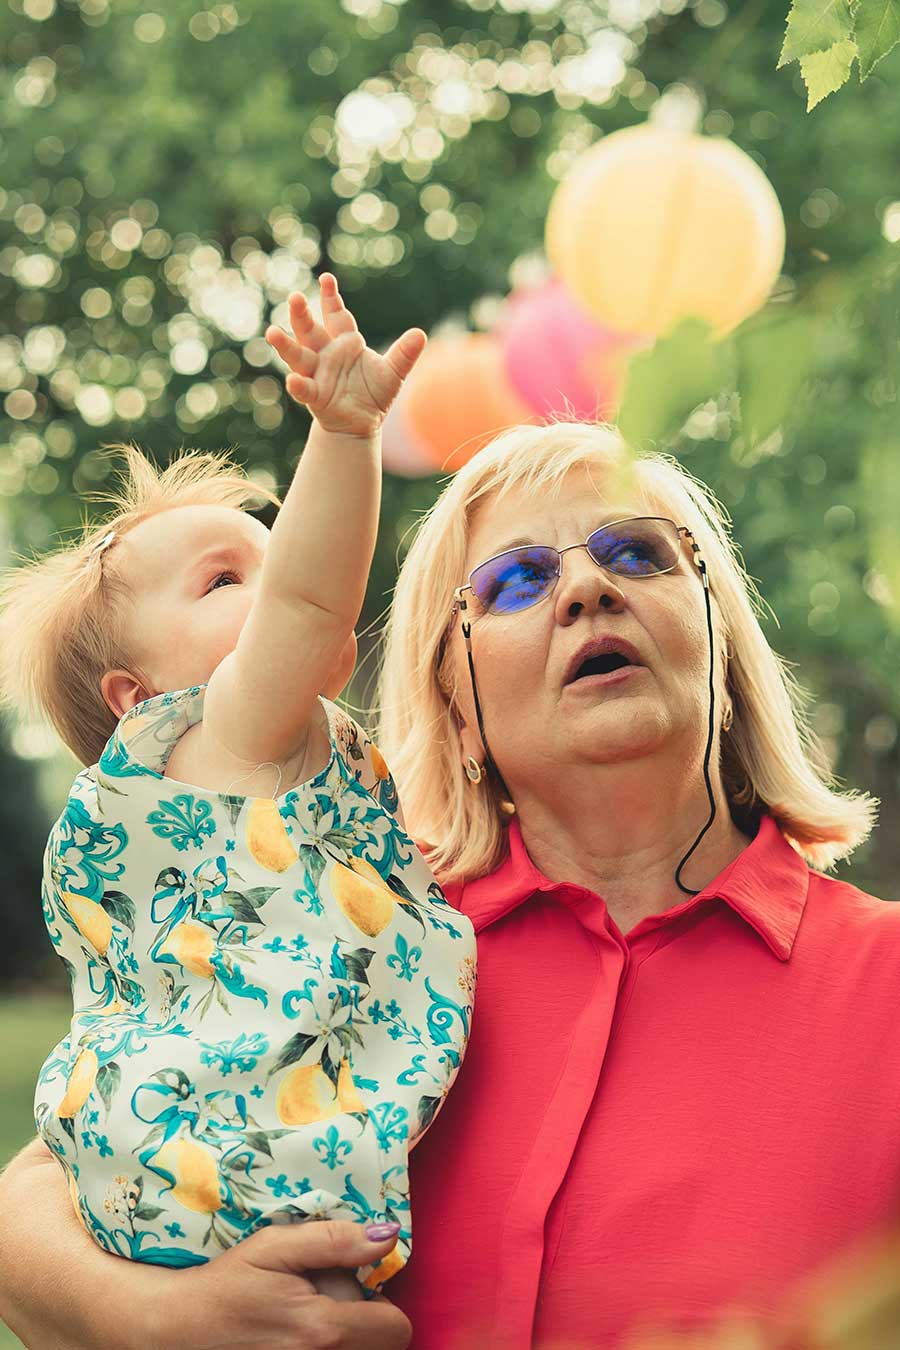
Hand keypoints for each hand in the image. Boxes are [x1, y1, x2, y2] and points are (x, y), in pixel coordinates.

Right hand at [142, 1219, 411, 1349]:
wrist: (179, 1330)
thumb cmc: (227, 1284)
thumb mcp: (275, 1247)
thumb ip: (334, 1241)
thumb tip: (387, 1236)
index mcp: (322, 1329)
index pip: (396, 1329)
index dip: (384, 1306)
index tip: (357, 1290)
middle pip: (382, 1348)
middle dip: (366, 1323)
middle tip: (329, 1303)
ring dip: (348, 1337)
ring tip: (311, 1319)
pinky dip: (329, 1349)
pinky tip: (300, 1338)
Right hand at [265, 273, 426, 436]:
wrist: (362, 424)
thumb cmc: (374, 393)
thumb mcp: (393, 373)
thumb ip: (403, 354)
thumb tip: (421, 334)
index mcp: (344, 342)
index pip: (336, 315)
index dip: (330, 298)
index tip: (326, 278)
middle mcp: (326, 354)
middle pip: (310, 330)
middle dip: (301, 315)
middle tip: (295, 297)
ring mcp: (317, 374)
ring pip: (298, 356)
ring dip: (285, 345)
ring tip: (272, 333)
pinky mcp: (314, 396)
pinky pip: (304, 389)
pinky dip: (298, 385)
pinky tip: (293, 381)